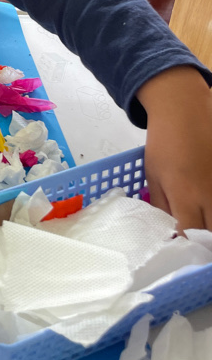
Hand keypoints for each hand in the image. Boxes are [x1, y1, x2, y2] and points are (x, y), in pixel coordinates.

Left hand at [137, 66, 211, 230]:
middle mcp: (210, 194)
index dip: (184, 245)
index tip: (179, 249)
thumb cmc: (164, 142)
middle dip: (204, 243)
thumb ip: (161, 204)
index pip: (189, 234)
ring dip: (211, 226)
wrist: (185, 110)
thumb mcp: (153, 174)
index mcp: (185, 195)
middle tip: (195, 246)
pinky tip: (208, 208)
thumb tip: (166, 228)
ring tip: (202, 227)